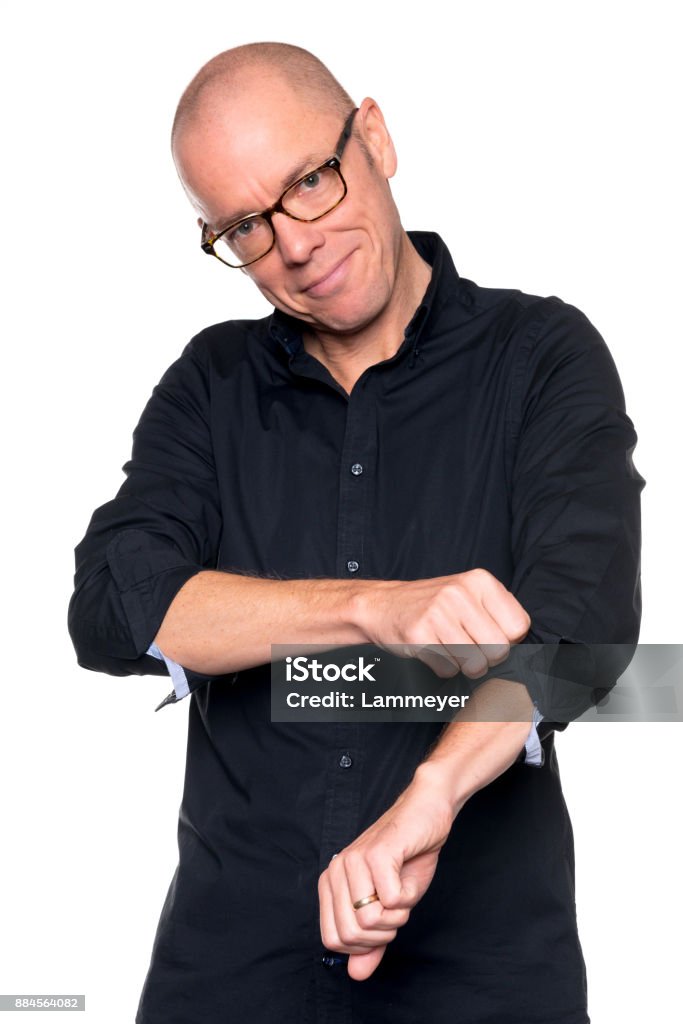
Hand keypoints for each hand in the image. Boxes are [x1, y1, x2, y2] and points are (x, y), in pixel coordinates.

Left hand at [318, 772, 454, 980]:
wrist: (427, 815)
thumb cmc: (407, 859)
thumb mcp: (388, 906)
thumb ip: (371, 940)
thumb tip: (356, 974)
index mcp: (331, 883)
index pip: (333, 940)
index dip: (363, 945)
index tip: (382, 925)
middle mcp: (336, 870)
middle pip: (351, 935)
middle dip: (383, 933)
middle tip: (396, 907)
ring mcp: (354, 861)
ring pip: (371, 921)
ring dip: (398, 915)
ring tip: (402, 890)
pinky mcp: (378, 854)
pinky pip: (392, 900)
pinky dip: (408, 897)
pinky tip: (407, 876)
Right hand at [354, 568, 530, 677]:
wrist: (381, 605)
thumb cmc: (431, 605)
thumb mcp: (468, 595)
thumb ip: (497, 614)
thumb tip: (529, 650)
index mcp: (480, 581)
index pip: (519, 626)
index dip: (508, 640)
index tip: (489, 636)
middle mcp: (460, 592)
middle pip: (499, 649)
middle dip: (487, 658)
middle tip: (468, 648)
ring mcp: (438, 612)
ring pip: (476, 664)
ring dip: (464, 666)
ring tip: (449, 649)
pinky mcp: (419, 634)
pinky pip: (449, 669)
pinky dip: (442, 668)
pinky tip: (432, 650)